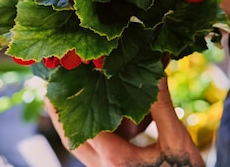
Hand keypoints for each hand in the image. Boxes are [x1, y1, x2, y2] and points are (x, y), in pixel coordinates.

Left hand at [46, 77, 204, 166]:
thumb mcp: (177, 142)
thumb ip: (162, 107)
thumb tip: (155, 72)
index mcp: (115, 159)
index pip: (84, 124)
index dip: (73, 99)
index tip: (68, 74)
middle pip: (70, 137)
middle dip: (59, 111)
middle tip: (52, 85)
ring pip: (80, 146)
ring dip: (71, 123)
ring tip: (67, 97)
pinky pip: (93, 152)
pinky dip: (90, 132)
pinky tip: (101, 116)